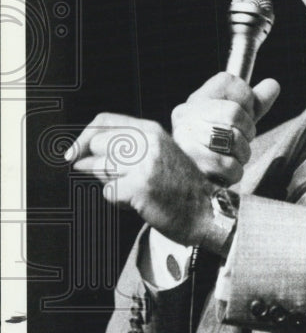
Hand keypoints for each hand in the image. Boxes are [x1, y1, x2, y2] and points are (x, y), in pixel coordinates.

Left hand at [65, 114, 216, 247]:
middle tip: (122, 179)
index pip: (104, 121)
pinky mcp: (140, 186)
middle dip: (100, 166)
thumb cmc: (180, 188)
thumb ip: (122, 150)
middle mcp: (148, 142)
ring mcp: (144, 163)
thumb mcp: (156, 157)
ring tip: (136, 190)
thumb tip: (78, 158)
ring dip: (112, 183)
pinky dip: (118, 200)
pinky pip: (109, 192)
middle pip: (99, 145)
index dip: (83, 137)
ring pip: (101, 168)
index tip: (72, 154)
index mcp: (152, 131)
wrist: (206, 211)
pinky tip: (139, 201)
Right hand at [171, 73, 279, 183]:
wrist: (191, 181)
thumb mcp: (237, 121)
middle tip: (238, 143)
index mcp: (198, 100)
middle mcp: (185, 116)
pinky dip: (234, 172)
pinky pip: (228, 166)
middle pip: (234, 113)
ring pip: (232, 139)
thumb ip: (254, 103)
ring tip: (230, 158)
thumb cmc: (217, 148)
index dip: (248, 104)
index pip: (231, 83)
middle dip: (247, 132)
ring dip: (241, 154)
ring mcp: (185, 140)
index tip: (243, 120)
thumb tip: (274, 84)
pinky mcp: (190, 167)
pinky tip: (223, 171)